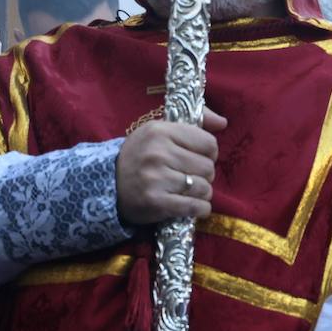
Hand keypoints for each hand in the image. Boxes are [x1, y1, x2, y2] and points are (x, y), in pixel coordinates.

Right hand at [116, 108, 227, 224]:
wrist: (108, 185)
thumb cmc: (141, 156)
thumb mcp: (160, 131)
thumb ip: (195, 122)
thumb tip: (223, 122)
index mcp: (159, 131)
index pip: (208, 143)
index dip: (208, 153)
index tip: (196, 158)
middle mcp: (157, 153)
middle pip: (208, 167)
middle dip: (204, 175)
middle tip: (190, 176)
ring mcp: (155, 178)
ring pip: (204, 188)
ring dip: (201, 193)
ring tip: (187, 190)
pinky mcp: (156, 202)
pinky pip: (196, 207)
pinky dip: (200, 209)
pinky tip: (193, 206)